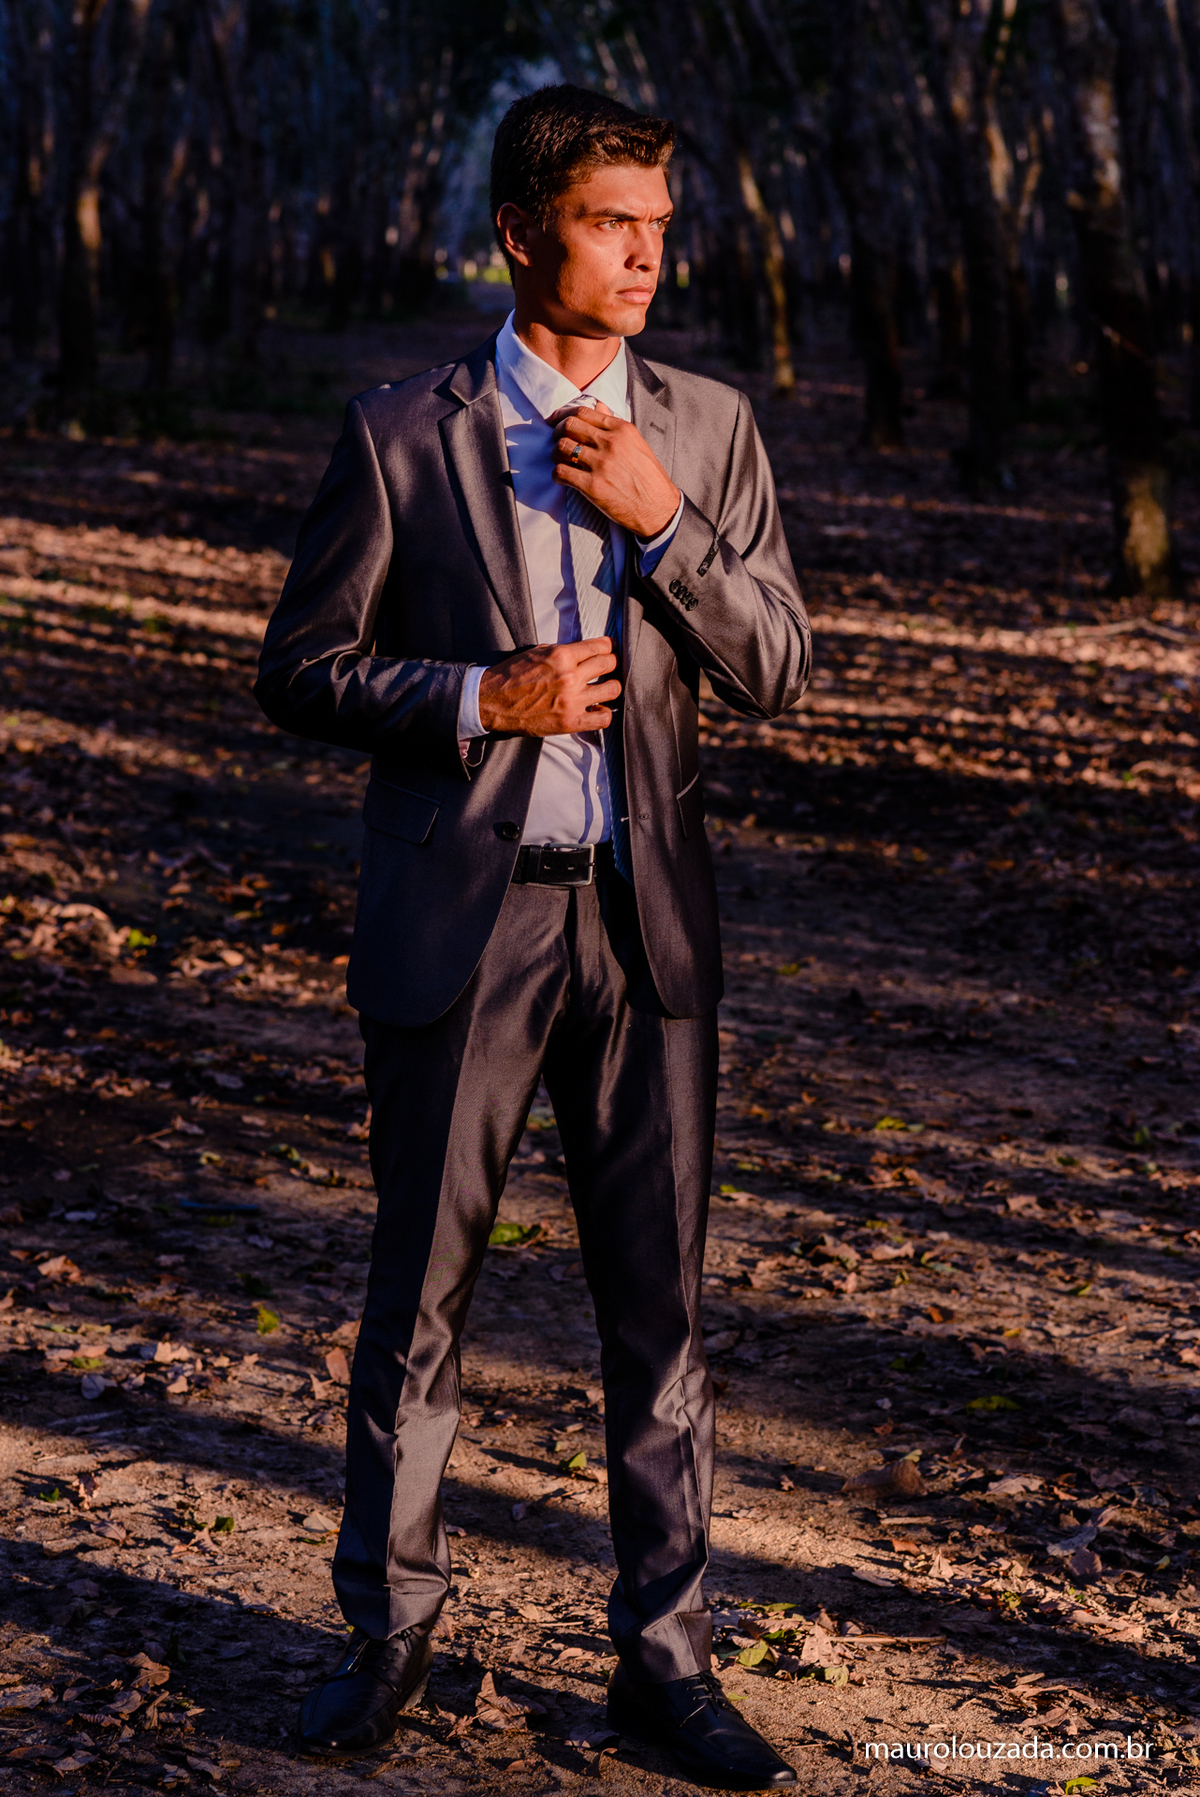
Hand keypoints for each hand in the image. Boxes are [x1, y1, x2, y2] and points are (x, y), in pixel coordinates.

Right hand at [477, 638, 619, 735]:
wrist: (492, 702)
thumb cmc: (511, 676)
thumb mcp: (537, 652)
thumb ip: (563, 652)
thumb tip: (584, 652)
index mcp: (562, 656)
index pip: (599, 646)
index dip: (608, 646)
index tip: (609, 649)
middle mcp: (570, 677)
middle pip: (609, 665)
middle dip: (611, 663)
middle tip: (608, 667)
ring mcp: (572, 701)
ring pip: (612, 690)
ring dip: (611, 687)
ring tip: (605, 688)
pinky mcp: (570, 722)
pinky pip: (602, 719)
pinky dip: (603, 713)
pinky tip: (597, 709)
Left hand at [553, 399, 680, 536]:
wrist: (658, 508)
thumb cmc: (648, 477)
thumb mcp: (636, 444)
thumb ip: (614, 426)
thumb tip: (599, 407)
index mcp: (622, 430)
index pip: (584, 412)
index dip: (565, 415)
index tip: (558, 422)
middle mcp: (611, 443)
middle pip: (569, 426)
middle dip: (558, 432)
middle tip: (558, 441)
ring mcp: (601, 464)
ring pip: (562, 447)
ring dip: (556, 454)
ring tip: (561, 460)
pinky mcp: (592, 486)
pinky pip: (561, 472)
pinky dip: (557, 474)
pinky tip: (563, 478)